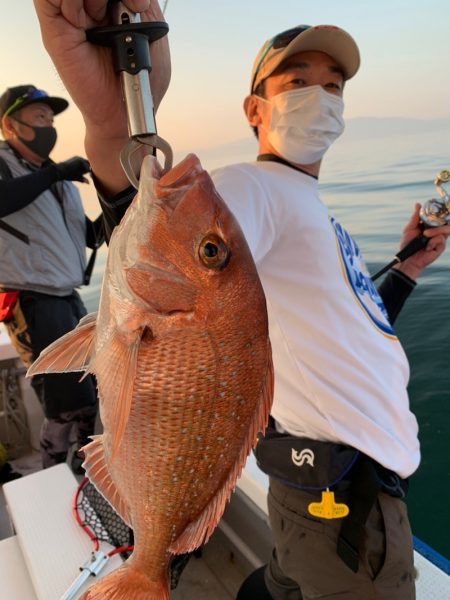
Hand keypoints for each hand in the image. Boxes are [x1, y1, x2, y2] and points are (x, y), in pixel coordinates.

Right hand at [33, 0, 170, 193]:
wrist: (123, 115)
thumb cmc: (139, 81)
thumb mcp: (154, 37)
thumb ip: (145, 6)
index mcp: (114, 3)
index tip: (140, 5)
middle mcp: (90, 5)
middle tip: (130, 9)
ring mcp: (71, 15)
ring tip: (102, 19)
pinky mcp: (55, 29)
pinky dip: (69, 1)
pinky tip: (83, 20)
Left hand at [394, 203, 449, 279]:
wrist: (408, 258)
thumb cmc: (408, 244)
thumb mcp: (409, 228)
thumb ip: (415, 217)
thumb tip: (418, 204)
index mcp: (431, 225)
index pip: (440, 216)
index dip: (443, 211)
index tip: (443, 206)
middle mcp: (437, 231)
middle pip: (447, 221)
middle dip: (440, 220)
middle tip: (429, 224)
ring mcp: (440, 239)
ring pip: (446, 229)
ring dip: (436, 230)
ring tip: (425, 234)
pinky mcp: (441, 247)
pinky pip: (441, 239)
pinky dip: (432, 242)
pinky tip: (426, 247)